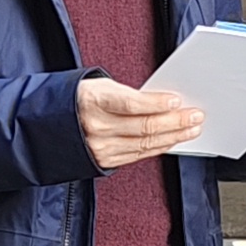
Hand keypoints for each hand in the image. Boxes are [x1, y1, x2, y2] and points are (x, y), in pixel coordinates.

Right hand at [77, 76, 207, 167]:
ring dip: (173, 136)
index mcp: (93, 100)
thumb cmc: (80, 98)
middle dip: (174, 122)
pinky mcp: (104, 160)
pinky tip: (172, 140)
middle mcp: (96, 126)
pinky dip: (159, 147)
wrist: (50, 122)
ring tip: (191, 129)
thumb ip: (128, 94)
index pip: (131, 104)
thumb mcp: (99, 85)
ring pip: (145, 144)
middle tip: (195, 115)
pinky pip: (138, 155)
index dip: (156, 104)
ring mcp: (100, 146)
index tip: (176, 101)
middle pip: (143, 127)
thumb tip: (162, 101)